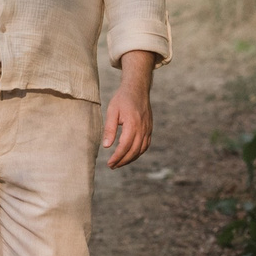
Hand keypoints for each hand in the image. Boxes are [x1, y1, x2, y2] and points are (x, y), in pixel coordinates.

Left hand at [101, 53, 154, 167]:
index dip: (117, 157)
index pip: (125, 146)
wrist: (137, 89)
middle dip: (123, 161)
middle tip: (112, 166)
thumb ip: (110, 129)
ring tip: (120, 163)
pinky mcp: (149, 129)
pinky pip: (145, 145)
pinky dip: (138, 153)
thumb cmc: (122, 99)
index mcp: (132, 124)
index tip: (110, 163)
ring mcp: (148, 129)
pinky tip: (130, 155)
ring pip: (141, 150)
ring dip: (130, 159)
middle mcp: (142, 128)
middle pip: (133, 151)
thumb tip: (106, 146)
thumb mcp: (112, 111)